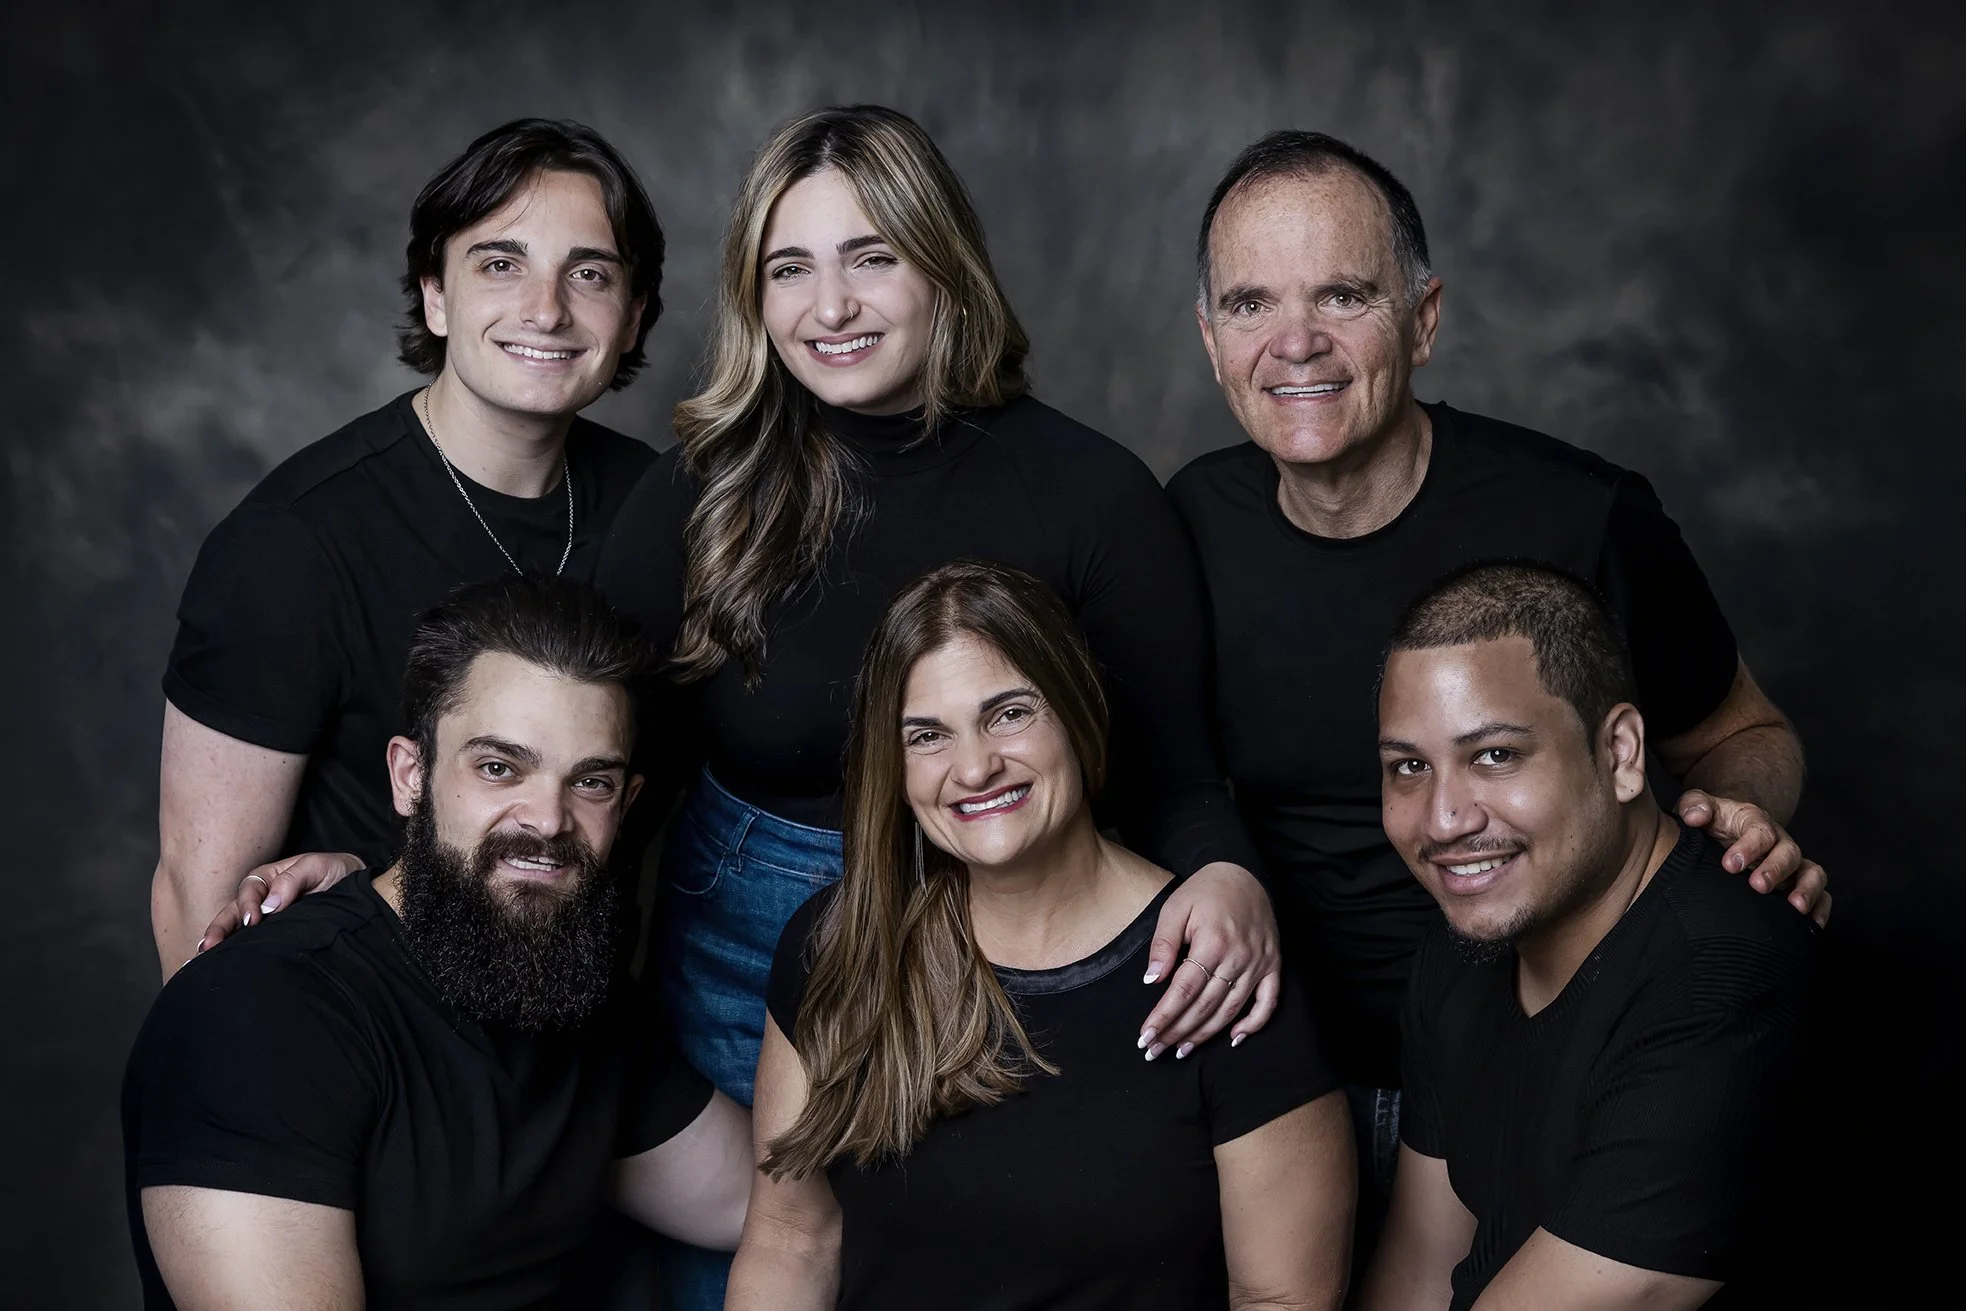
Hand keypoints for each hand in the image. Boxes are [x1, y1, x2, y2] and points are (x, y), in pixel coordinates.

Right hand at [196, 851, 364, 951]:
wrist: (362, 890)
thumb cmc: (337, 873)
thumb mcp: (318, 866)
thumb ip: (294, 880)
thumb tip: (270, 904)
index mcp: (270, 878)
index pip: (250, 889)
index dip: (249, 904)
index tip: (254, 920)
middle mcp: (263, 898)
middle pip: (235, 911)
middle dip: (220, 927)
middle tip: (209, 945)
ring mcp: (267, 918)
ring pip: (237, 928)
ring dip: (221, 941)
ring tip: (205, 957)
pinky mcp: (275, 935)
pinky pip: (252, 942)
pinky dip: (234, 951)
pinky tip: (222, 964)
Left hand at [1137, 862, 1281, 1060]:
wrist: (1244, 874)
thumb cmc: (1204, 892)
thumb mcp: (1175, 908)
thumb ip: (1163, 944)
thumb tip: (1152, 980)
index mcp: (1212, 942)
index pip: (1183, 990)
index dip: (1163, 1017)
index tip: (1145, 1036)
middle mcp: (1238, 957)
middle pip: (1204, 1005)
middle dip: (1177, 1032)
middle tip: (1156, 1051)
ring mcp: (1259, 963)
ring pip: (1231, 1010)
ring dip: (1206, 1035)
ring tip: (1182, 1050)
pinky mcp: (1273, 965)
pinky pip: (1268, 1002)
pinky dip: (1253, 1024)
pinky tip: (1233, 1039)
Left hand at [1677, 790, 1829, 926]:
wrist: (1724, 832)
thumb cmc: (1711, 823)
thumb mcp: (1697, 808)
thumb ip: (1694, 805)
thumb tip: (1695, 816)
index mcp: (1755, 822)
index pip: (1759, 830)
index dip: (1748, 847)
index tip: (1730, 865)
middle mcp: (1779, 842)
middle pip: (1788, 852)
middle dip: (1775, 869)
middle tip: (1758, 886)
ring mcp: (1792, 864)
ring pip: (1812, 872)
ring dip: (1807, 890)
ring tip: (1795, 908)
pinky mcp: (1799, 884)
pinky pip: (1822, 894)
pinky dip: (1820, 908)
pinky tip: (1812, 925)